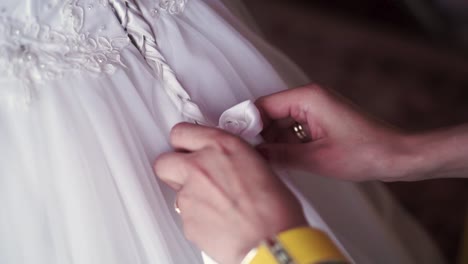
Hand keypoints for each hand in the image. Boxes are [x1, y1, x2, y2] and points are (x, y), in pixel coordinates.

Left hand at [154, 123, 306, 263]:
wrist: (272, 241)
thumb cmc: (275, 209)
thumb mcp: (259, 165)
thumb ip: (231, 159)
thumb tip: (225, 163)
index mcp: (221, 146)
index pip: (181, 132)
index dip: (183, 143)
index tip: (186, 148)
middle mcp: (200, 166)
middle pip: (164, 161)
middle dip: (174, 168)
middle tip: (190, 175)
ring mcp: (189, 193)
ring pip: (175, 191)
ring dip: (189, 195)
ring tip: (215, 204)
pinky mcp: (186, 219)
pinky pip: (184, 215)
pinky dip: (196, 217)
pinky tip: (217, 220)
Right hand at [255, 84, 416, 181]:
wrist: (395, 156)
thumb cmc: (366, 152)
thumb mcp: (316, 158)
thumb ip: (280, 155)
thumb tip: (253, 155)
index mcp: (308, 98)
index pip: (263, 105)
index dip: (247, 123)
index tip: (236, 141)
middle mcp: (309, 98)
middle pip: (270, 114)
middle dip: (259, 135)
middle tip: (250, 157)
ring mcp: (315, 109)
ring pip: (280, 124)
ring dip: (273, 142)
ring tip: (266, 163)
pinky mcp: (320, 121)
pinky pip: (293, 130)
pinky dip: (286, 144)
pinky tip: (282, 161)